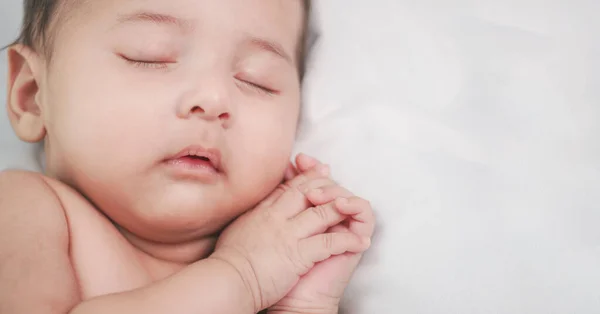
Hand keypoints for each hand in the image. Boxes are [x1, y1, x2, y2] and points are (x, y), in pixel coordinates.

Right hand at [210, 161, 369, 312]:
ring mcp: (287, 234)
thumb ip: (247, 218)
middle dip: (323, 183)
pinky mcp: (297, 253)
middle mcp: (275, 218)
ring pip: (320, 213)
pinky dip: (346, 241)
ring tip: (353, 208)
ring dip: (339, 209)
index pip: (286, 189)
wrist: (226, 281)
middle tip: (334, 175)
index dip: (303, 177)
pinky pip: (328, 243)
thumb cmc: (227, 263)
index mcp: (260, 213)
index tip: (314, 170)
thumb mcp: (235, 230)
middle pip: (305, 192)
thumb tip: (250, 214)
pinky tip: (359, 242)